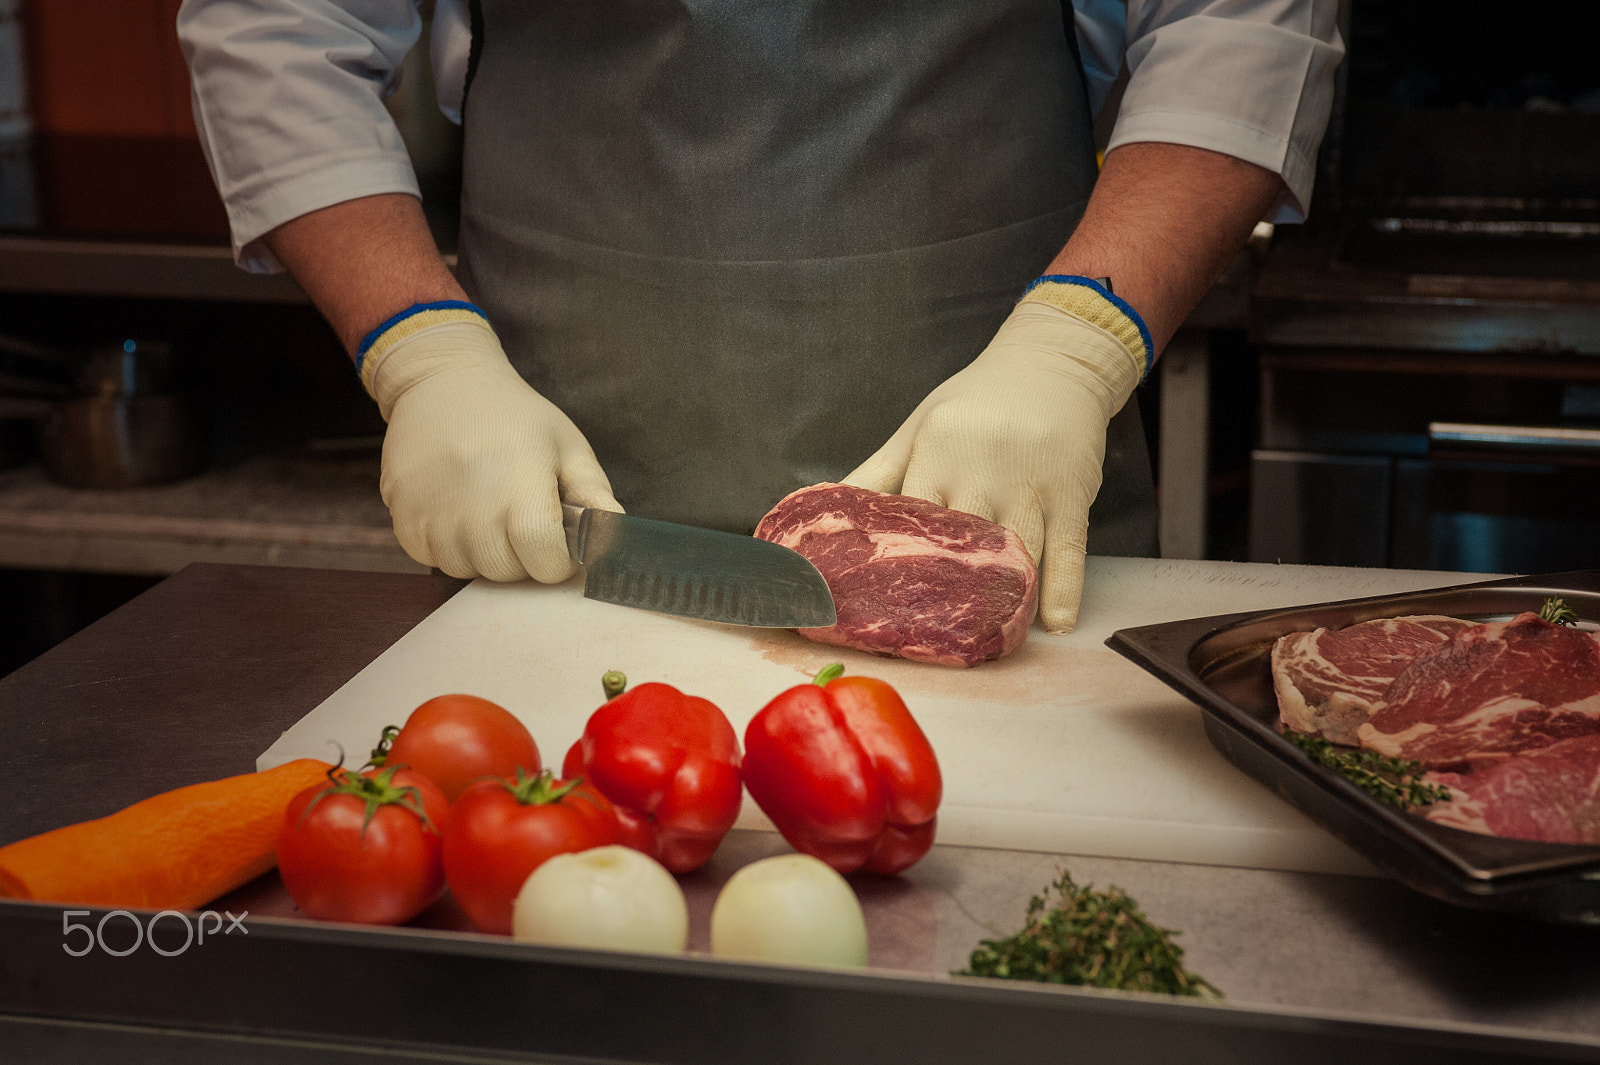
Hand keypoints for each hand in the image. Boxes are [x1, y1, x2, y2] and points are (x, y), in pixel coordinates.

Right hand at [364, 315, 621, 580]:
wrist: (443, 383)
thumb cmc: (515, 416)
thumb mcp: (567, 446)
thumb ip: (595, 495)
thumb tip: (617, 539)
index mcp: (520, 492)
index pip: (544, 565)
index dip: (557, 561)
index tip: (557, 540)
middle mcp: (472, 512)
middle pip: (507, 573)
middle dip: (523, 557)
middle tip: (522, 519)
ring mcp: (432, 518)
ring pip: (468, 571)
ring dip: (485, 554)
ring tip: (489, 512)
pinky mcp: (402, 520)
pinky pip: (433, 560)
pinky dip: (450, 547)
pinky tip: (459, 512)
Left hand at [844, 297, 1142, 632]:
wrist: (1052, 363)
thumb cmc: (975, 400)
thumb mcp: (918, 427)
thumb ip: (877, 473)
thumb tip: (828, 515)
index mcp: (936, 452)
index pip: (909, 520)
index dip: (895, 565)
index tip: (879, 606)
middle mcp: (982, 471)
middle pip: (963, 545)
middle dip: (948, 593)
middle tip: (931, 640)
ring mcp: (1031, 485)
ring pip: (1017, 554)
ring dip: (1004, 600)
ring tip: (987, 639)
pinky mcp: (1073, 494)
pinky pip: (1069, 551)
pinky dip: (1062, 592)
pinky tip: (1052, 626)